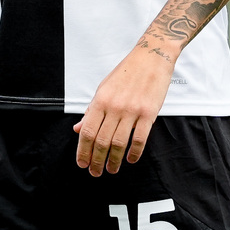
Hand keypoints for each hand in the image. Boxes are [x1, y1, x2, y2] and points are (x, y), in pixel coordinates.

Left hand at [73, 44, 174, 176]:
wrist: (151, 57)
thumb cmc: (127, 72)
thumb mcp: (104, 88)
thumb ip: (91, 109)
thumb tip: (78, 128)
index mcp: (101, 99)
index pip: (87, 131)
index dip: (83, 150)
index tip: (82, 163)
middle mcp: (114, 106)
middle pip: (101, 141)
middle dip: (96, 160)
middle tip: (95, 172)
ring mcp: (132, 110)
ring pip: (119, 143)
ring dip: (114, 160)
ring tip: (111, 169)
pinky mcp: (148, 113)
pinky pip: (140, 139)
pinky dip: (134, 153)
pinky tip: (130, 159)